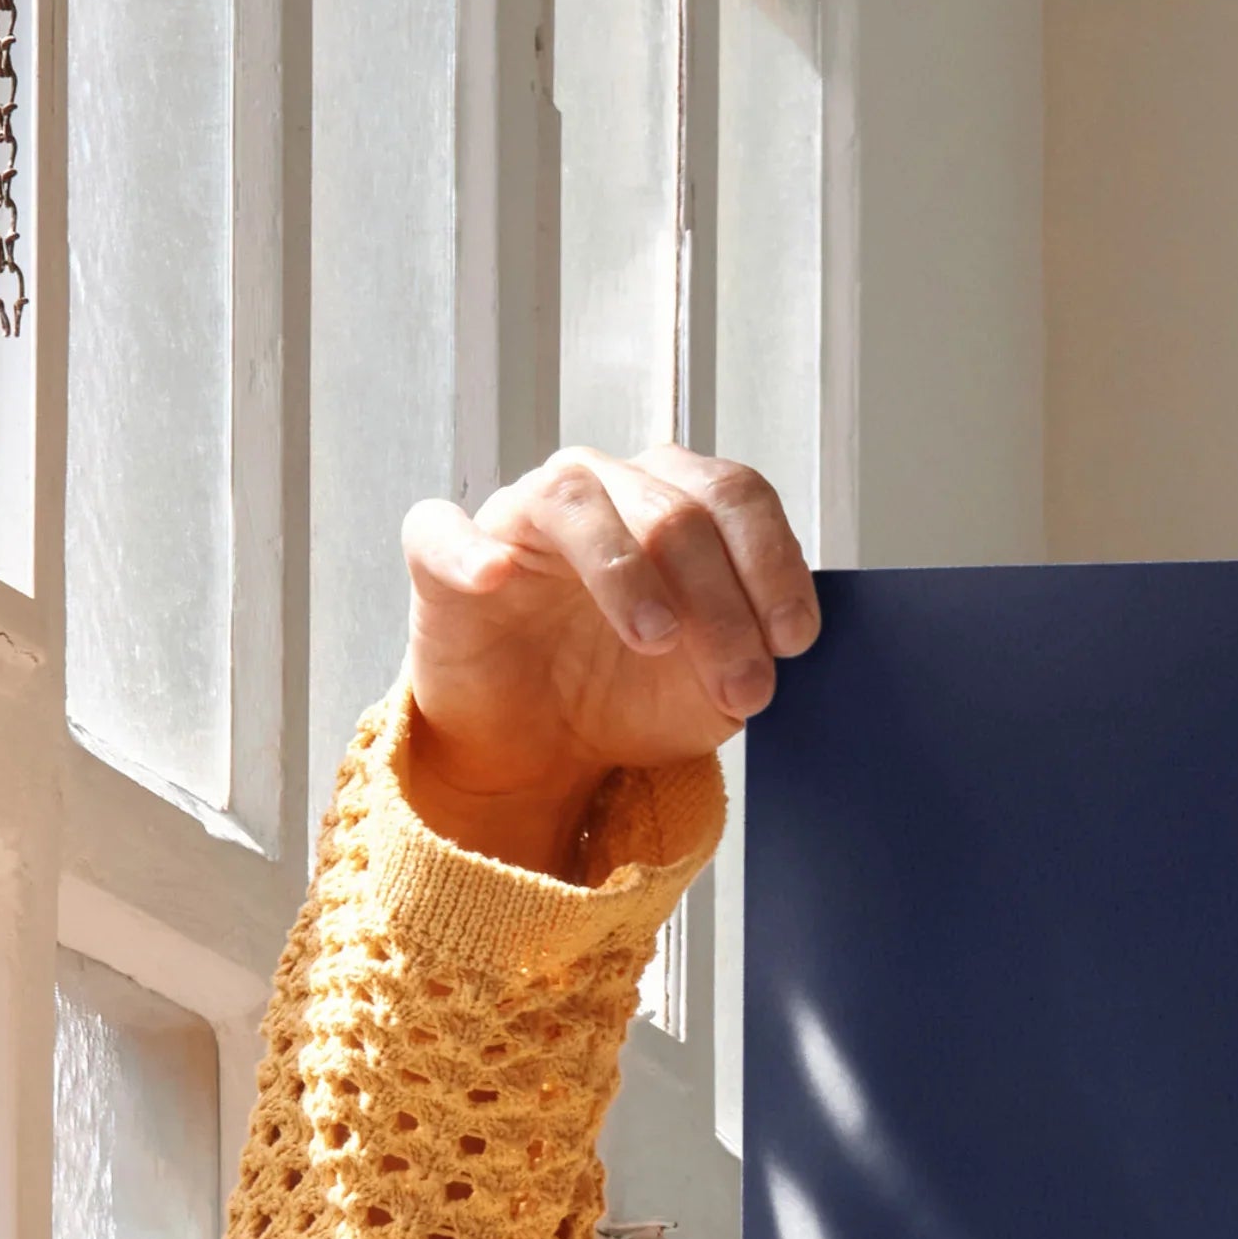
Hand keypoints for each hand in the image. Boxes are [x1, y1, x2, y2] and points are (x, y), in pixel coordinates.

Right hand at [397, 446, 818, 876]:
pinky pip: (443, 530)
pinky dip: (469, 549)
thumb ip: (752, 654)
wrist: (543, 748)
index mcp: (676, 503)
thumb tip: (782, 643)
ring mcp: (521, 515)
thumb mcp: (714, 687)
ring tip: (657, 640)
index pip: (736, 496)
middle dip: (721, 604)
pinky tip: (496, 577)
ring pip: (575, 501)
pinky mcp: (444, 557)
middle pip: (674, 509)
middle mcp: (603, 490)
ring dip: (626, 572)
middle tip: (742, 685)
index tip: (794, 640)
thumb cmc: (630, 695)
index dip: (773, 563)